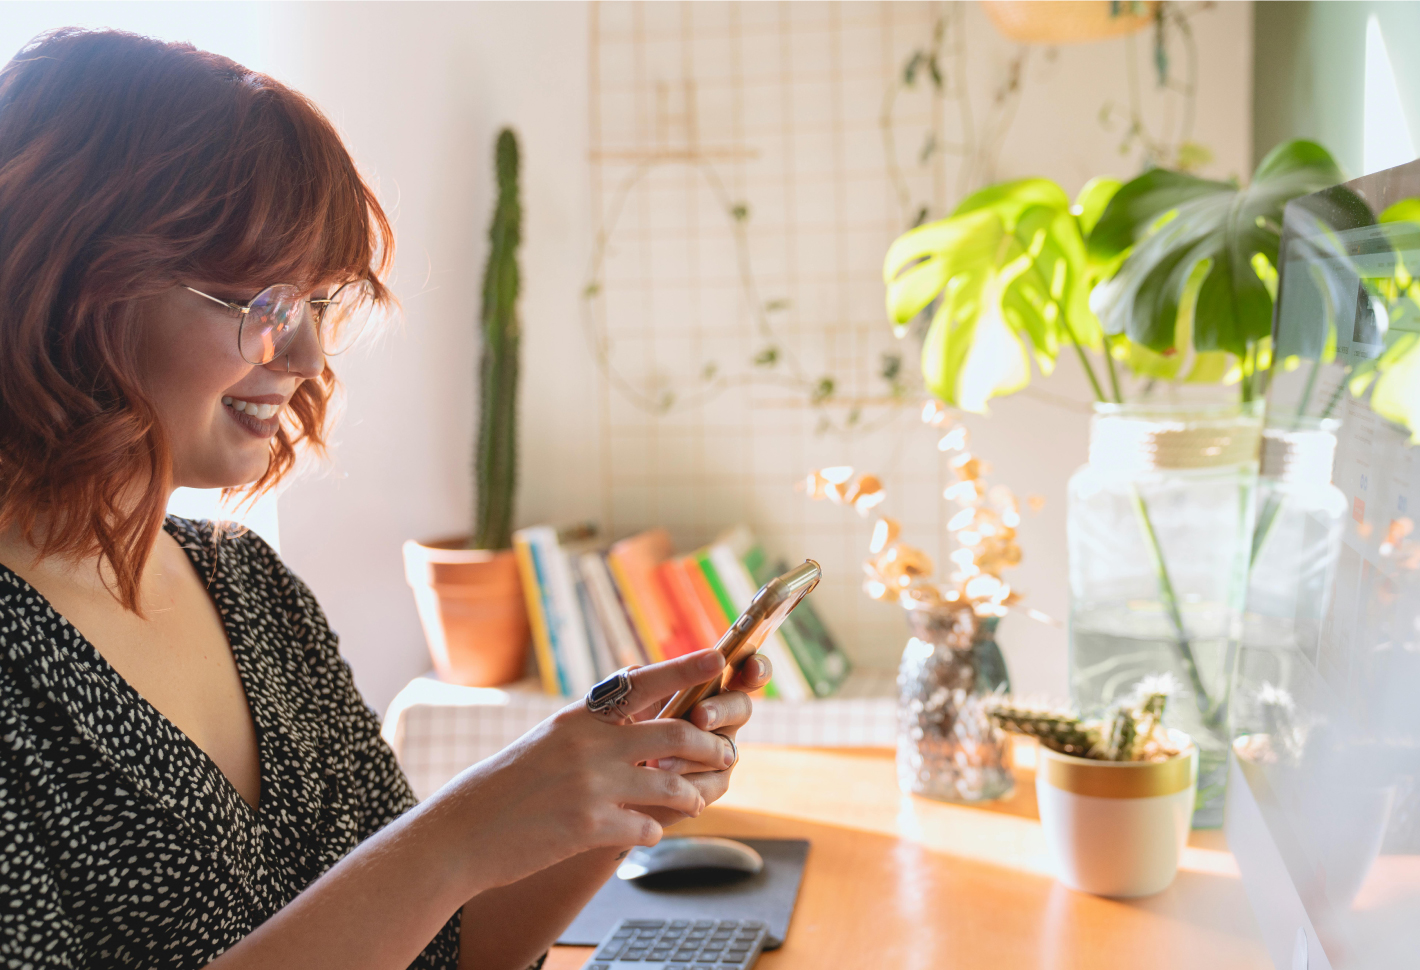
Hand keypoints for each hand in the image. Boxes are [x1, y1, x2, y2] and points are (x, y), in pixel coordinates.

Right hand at [432, 650, 745, 894]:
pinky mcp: (588, 827)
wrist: (463, 831)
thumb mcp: (551, 738)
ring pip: (670, 783)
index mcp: (581, 716)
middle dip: (711, 745)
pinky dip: (654, 830)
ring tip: (699, 798)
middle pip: (675, 733)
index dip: (684, 668)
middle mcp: (590, 743)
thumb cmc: (509, 784)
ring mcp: (590, 785)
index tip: (718, 656)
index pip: (643, 682)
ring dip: (692, 793)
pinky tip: (650, 831)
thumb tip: (639, 693)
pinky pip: (646, 827)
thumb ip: (596, 723)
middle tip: (727, 754)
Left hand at [632, 652, 773, 828]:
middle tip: (699, 716)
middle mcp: (721, 717)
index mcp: (708, 685)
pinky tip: (659, 780)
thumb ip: (665, 675)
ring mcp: (721, 751)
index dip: (757, 667)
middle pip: (742, 707)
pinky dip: (686, 781)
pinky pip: (713, 782)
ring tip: (658, 761)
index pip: (744, 670)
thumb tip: (699, 669)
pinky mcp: (712, 783)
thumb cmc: (619, 717)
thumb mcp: (636, 688)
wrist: (601, 768)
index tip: (751, 667)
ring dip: (694, 753)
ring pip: (726, 750)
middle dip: (722, 710)